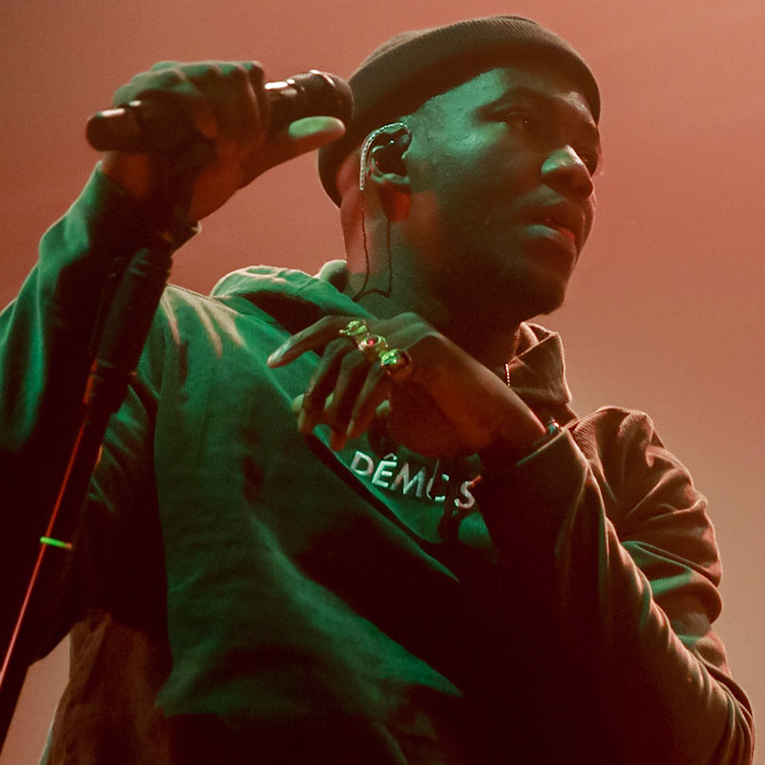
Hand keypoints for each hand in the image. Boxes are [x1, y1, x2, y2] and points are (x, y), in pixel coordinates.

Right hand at [97, 60, 344, 223]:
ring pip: (213, 75)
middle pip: (236, 72)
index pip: (250, 73)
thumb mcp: (249, 160)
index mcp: (212, 87)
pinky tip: (204, 135)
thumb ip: (289, 141)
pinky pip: (177, 83)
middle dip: (247, 118)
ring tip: (218, 150)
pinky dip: (201, 110)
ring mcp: (160, 81)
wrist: (152, 210)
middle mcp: (186, 77)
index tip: (249, 146)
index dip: (259, 110)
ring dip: (228, 119)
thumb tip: (339, 125)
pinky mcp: (136, 94)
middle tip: (235, 152)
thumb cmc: (195, 182)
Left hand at [267, 314, 548, 459]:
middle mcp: (398, 326)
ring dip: (339, 405)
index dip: (302, 341)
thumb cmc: (442, 422)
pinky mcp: (427, 348)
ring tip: (336, 438)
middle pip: (338, 348)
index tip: (274, 363)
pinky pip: (380, 374)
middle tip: (306, 425)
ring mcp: (414, 333)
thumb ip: (346, 405)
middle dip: (316, 389)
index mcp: (389, 334)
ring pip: (355, 362)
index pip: (335, 326)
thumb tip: (297, 406)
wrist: (490, 428)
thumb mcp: (383, 415)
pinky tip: (355, 430)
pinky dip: (362, 405)